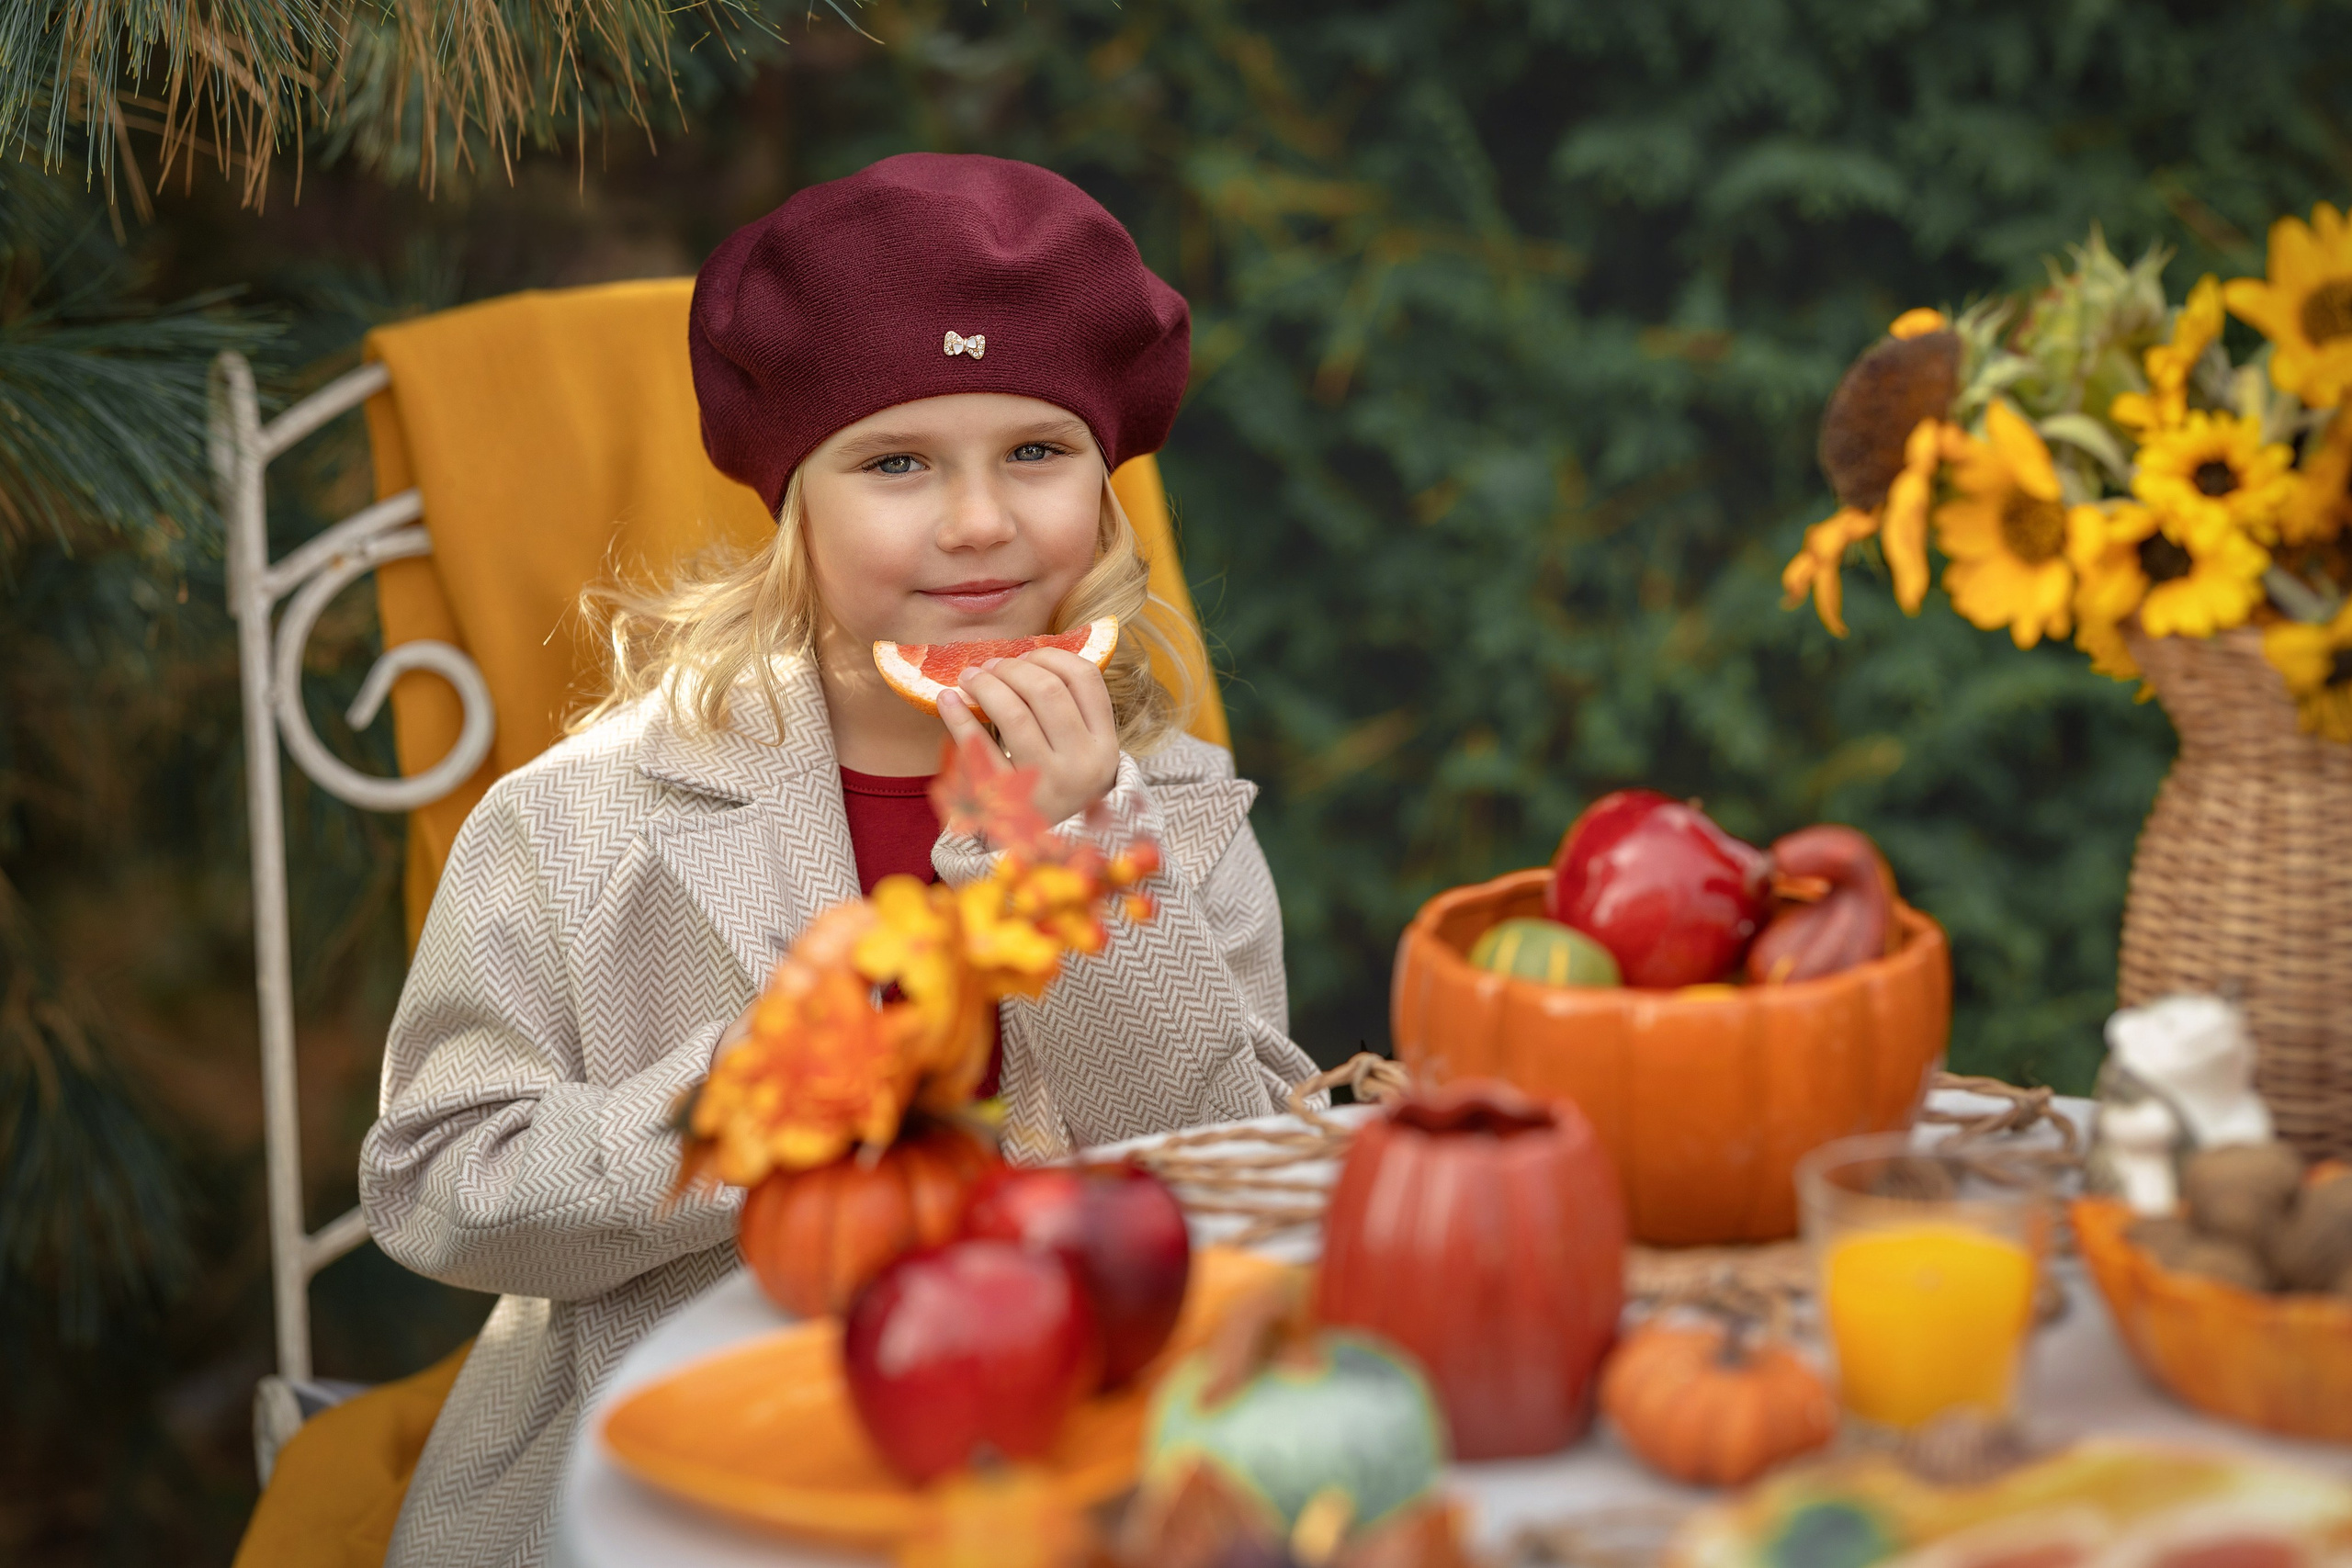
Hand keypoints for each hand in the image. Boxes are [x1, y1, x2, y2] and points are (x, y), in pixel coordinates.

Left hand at [938, 647, 1119, 826]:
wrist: (1056, 854)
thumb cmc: (1066, 792)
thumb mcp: (1086, 756)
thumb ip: (1072, 712)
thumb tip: (1025, 656)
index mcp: (1106, 745)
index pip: (1086, 678)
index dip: (1052, 655)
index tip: (1027, 653)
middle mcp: (1083, 764)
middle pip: (1046, 690)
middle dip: (1012, 667)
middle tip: (990, 665)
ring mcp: (1047, 784)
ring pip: (1014, 712)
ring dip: (986, 684)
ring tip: (970, 678)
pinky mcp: (1008, 802)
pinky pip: (978, 748)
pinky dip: (958, 718)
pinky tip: (947, 701)